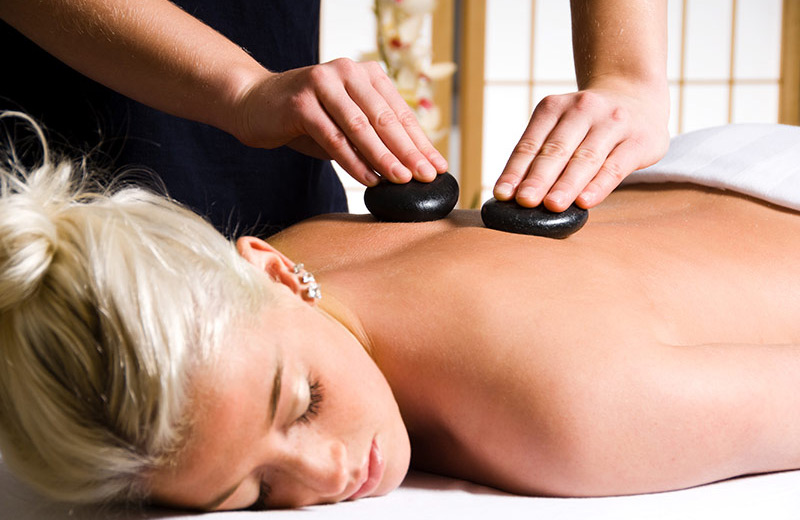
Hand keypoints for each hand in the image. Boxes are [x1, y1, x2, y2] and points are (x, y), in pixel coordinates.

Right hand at [234, 58, 447, 185]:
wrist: (254, 103)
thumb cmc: (306, 118)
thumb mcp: (346, 125)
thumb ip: (373, 139)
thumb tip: (410, 168)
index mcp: (365, 74)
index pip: (400, 112)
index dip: (421, 142)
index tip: (438, 167)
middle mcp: (347, 72)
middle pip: (385, 118)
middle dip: (409, 151)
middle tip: (426, 176)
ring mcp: (323, 83)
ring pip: (361, 127)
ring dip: (384, 157)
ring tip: (403, 180)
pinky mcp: (301, 102)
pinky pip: (334, 137)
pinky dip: (354, 161)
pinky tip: (370, 180)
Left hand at [493, 81, 668, 211]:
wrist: (637, 94)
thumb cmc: (588, 123)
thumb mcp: (561, 126)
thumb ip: (541, 154)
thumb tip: (514, 195)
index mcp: (554, 107)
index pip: (530, 143)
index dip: (515, 170)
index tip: (503, 194)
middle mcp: (583, 109)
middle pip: (556, 150)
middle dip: (538, 178)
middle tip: (525, 201)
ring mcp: (613, 123)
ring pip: (585, 158)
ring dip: (567, 184)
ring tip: (552, 205)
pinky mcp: (639, 140)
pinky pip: (615, 167)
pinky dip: (598, 185)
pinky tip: (585, 202)